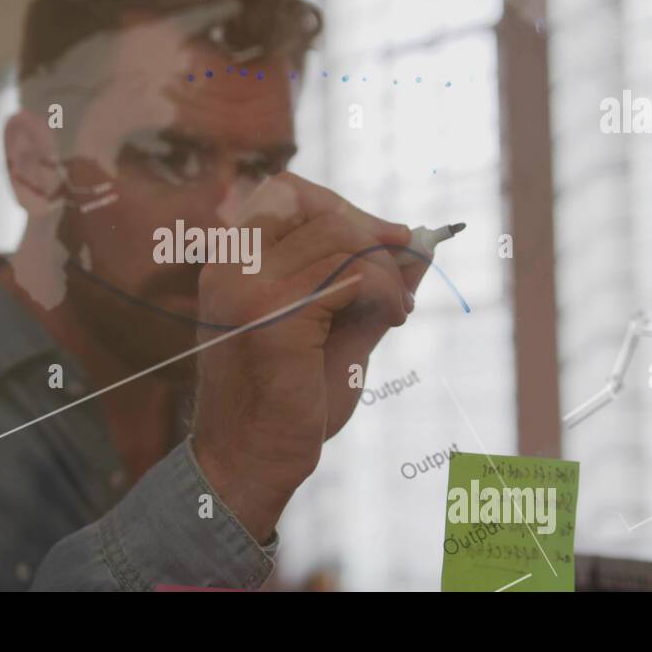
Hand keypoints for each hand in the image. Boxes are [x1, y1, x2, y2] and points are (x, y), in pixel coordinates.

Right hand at [191, 172, 426, 541]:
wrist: (257, 460)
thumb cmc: (292, 400)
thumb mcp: (337, 325)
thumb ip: (373, 280)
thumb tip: (422, 243)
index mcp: (230, 262)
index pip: (284, 192)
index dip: (339, 204)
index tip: (386, 237)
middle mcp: (230, 266)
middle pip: (306, 199)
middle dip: (366, 227)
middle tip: (404, 263)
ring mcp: (247, 287)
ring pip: (337, 236)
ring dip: (385, 268)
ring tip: (399, 309)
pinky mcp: (274, 314)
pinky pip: (351, 272)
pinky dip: (386, 289)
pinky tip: (393, 319)